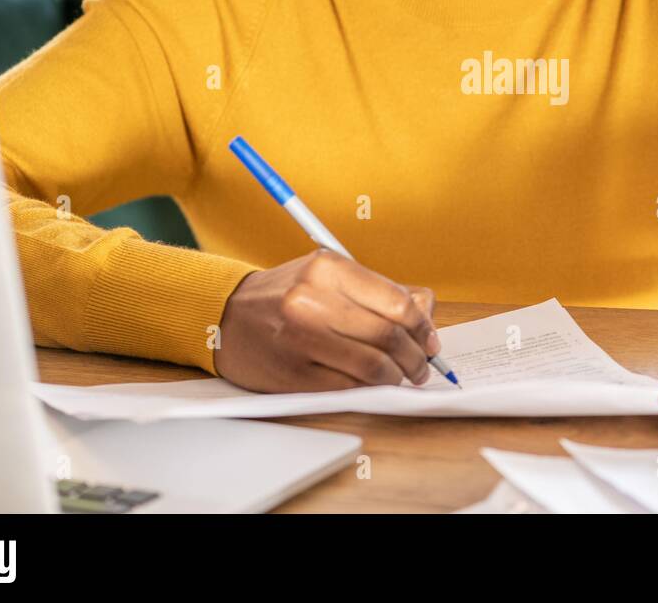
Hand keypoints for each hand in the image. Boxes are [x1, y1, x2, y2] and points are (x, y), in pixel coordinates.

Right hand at [214, 249, 441, 392]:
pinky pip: (347, 387)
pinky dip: (369, 389)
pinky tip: (373, 385)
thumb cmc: (286, 294)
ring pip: (372, 367)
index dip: (423, 328)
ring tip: (402, 377)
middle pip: (388, 336)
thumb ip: (378, 291)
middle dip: (416, 357)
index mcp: (328, 267)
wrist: (226, 316)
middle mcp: (312, 300)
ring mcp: (300, 339)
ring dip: (397, 377)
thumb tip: (427, 317)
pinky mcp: (292, 374)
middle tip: (421, 367)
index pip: (397, 302)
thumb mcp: (330, 274)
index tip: (431, 341)